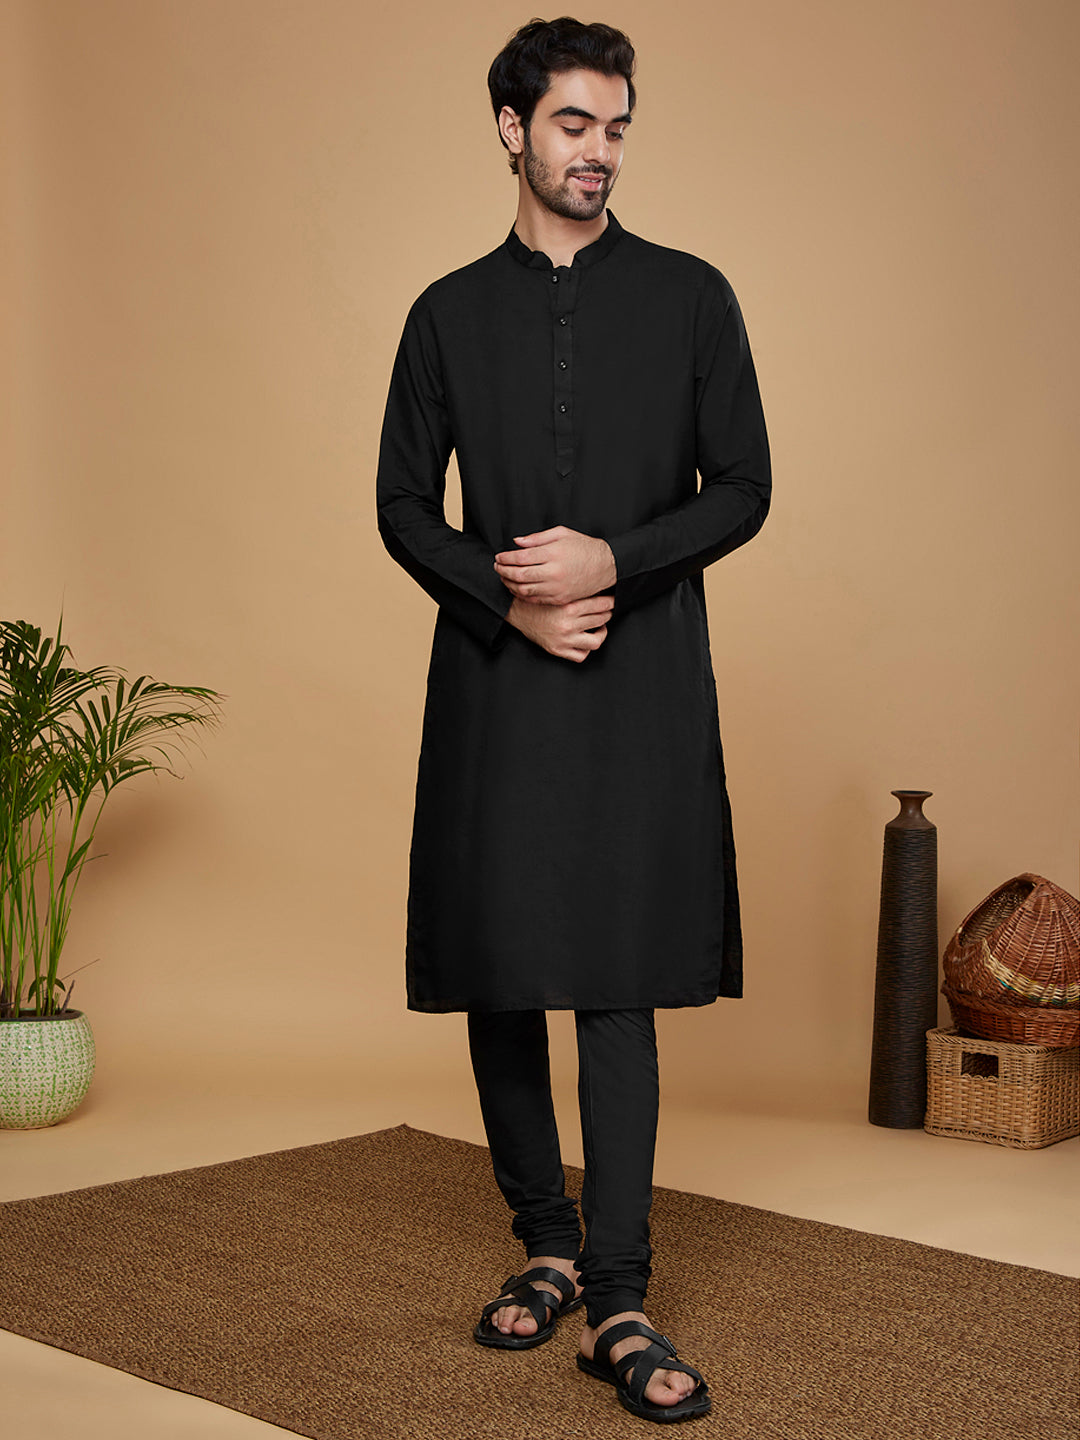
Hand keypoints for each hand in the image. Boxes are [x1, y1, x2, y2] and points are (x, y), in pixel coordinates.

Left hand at [494, 526, 616, 604]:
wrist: (606, 566)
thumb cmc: (584, 547)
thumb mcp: (562, 534)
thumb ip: (537, 538)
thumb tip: (516, 542)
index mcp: (553, 553)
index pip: (520, 557)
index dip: (505, 558)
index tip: (499, 556)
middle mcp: (554, 572)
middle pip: (519, 575)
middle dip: (503, 571)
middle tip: (497, 567)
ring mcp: (557, 588)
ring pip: (524, 590)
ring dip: (509, 584)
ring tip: (504, 578)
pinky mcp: (560, 599)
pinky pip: (535, 599)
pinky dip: (522, 595)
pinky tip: (517, 588)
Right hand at [505, 594, 612, 662]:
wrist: (516, 611)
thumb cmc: (537, 600)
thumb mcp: (557, 592)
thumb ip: (576, 592)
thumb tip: (598, 588)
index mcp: (568, 607)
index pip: (600, 605)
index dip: (610, 602)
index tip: (612, 600)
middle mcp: (568, 625)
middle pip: (600, 620)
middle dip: (606, 614)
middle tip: (607, 610)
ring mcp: (564, 640)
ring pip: (596, 641)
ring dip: (601, 633)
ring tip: (599, 627)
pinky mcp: (558, 650)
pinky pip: (581, 656)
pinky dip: (586, 649)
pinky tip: (585, 640)